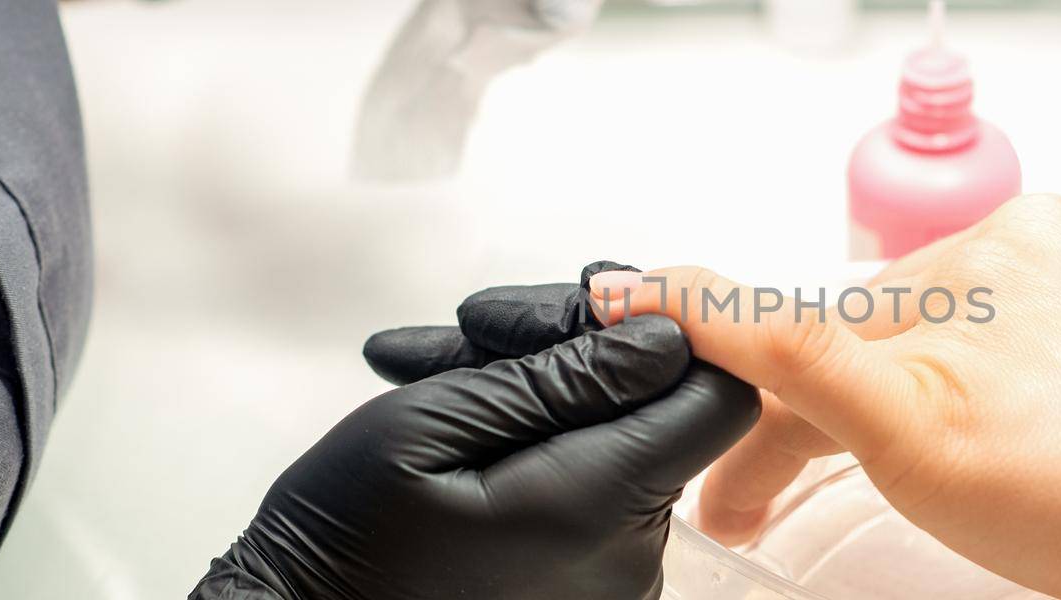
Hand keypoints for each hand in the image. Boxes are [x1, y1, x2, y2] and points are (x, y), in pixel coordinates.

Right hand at [191, 263, 759, 599]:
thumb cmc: (343, 541)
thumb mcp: (431, 424)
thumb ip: (559, 376)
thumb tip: (663, 334)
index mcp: (599, 506)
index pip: (716, 399)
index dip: (668, 337)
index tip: (588, 315)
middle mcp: (629, 558)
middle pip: (656, 414)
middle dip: (574, 356)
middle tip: (473, 336)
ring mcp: (611, 583)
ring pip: (616, 444)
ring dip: (541, 396)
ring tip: (441, 377)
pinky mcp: (586, 591)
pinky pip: (591, 492)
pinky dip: (537, 447)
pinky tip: (461, 425)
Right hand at [589, 195, 1060, 598]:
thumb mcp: (921, 434)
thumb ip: (792, 357)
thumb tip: (681, 292)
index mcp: (980, 252)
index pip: (811, 325)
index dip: (734, 390)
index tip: (674, 390)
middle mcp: (1041, 254)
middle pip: (875, 341)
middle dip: (806, 425)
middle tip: (761, 500)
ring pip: (943, 354)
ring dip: (885, 418)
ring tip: (872, 490)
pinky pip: (1019, 363)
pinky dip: (970, 407)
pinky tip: (989, 458)